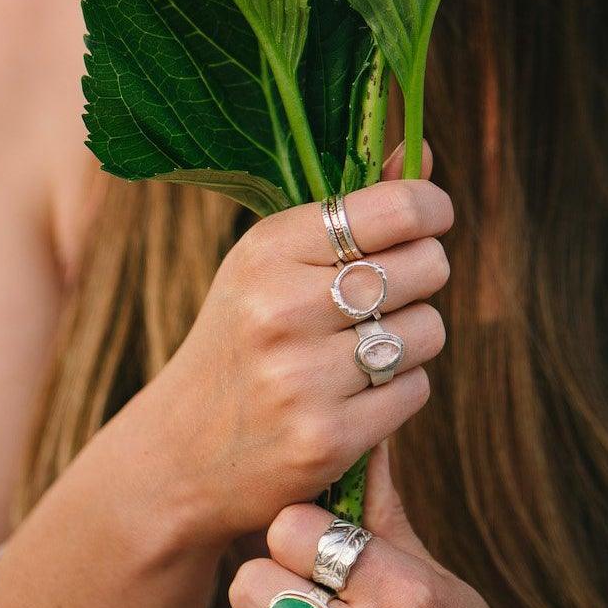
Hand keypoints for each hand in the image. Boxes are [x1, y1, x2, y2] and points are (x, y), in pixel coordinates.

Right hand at [128, 144, 453, 543]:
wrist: (175, 455)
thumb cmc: (239, 341)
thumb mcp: (272, 263)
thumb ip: (353, 209)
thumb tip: (426, 152)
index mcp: (267, 249)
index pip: (395, 208)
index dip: (431, 209)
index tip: (430, 219)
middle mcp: (282, 308)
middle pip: (427, 266)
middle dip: (420, 278)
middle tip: (385, 295)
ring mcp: (303, 378)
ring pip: (429, 330)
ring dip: (411, 339)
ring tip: (363, 348)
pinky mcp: (326, 440)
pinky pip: (416, 390)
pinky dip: (399, 391)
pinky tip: (354, 396)